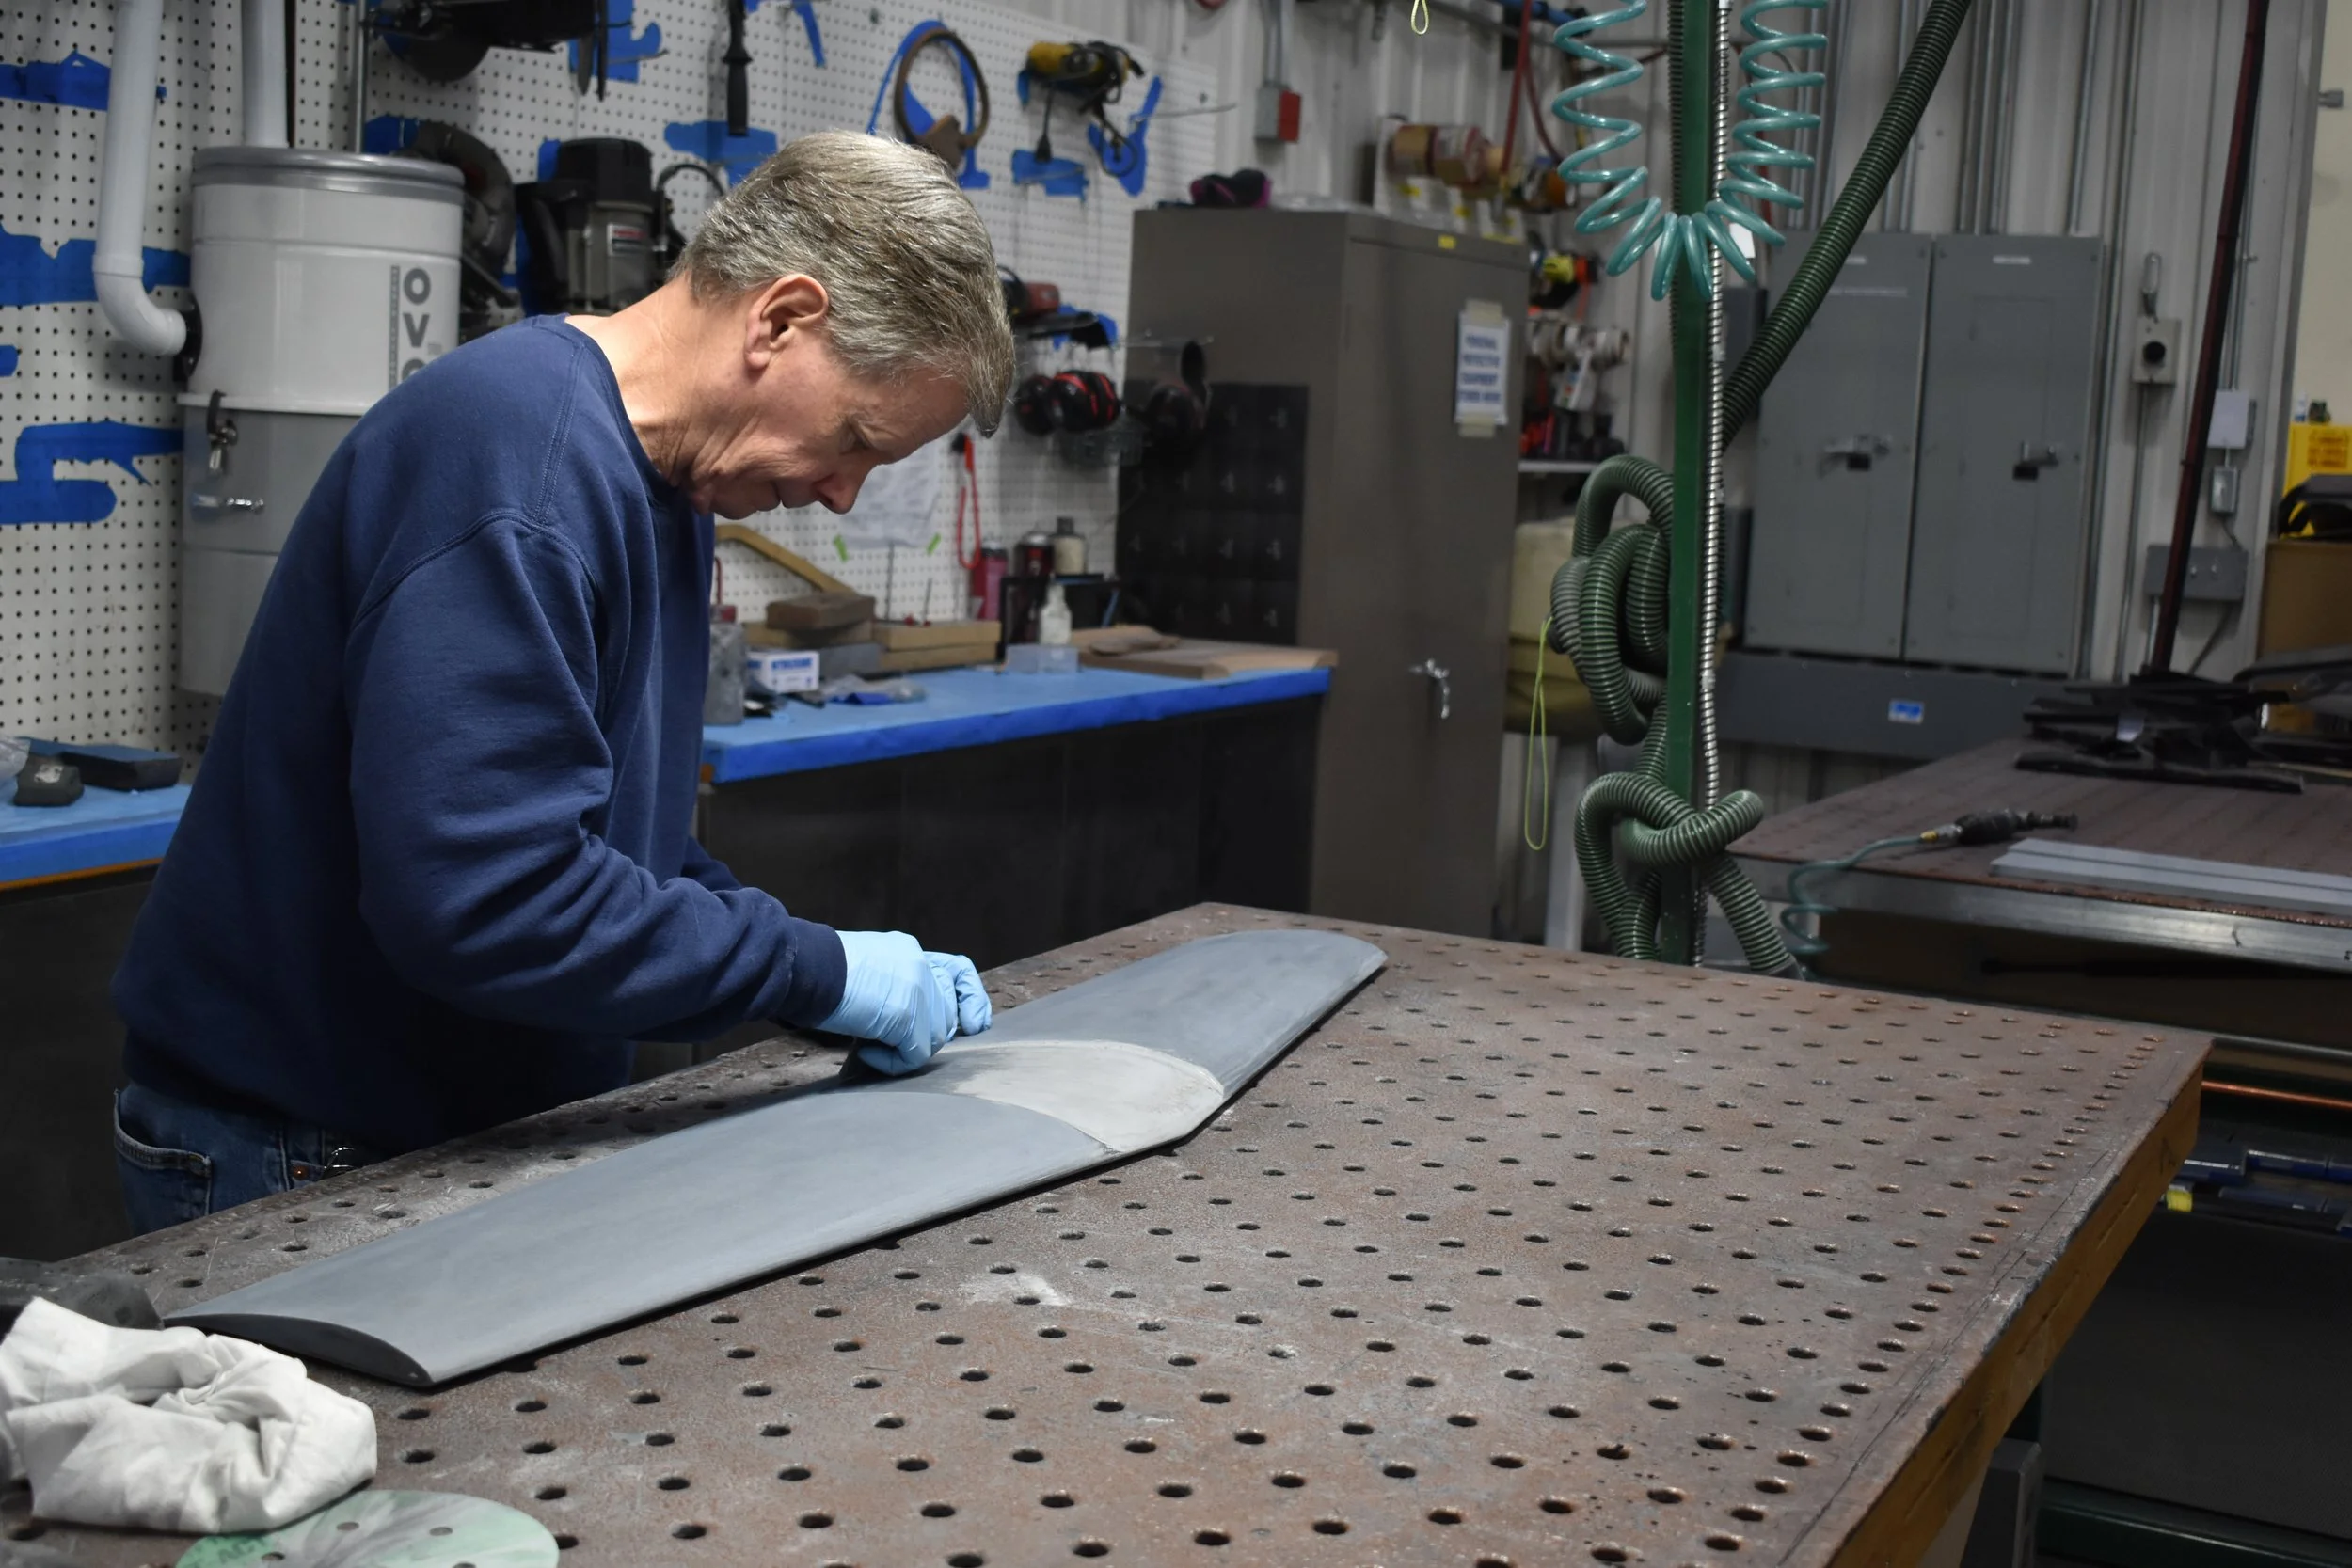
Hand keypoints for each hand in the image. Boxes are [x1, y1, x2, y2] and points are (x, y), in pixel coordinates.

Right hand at [817, 931, 991, 1074]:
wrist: (804, 967)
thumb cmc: (820, 973)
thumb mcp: (866, 968)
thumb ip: (893, 986)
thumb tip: (901, 1023)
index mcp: (910, 951)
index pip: (958, 972)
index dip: (972, 999)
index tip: (974, 1023)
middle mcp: (920, 967)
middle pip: (946, 1014)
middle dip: (926, 1035)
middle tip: (889, 1042)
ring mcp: (918, 991)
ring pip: (934, 1038)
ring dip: (905, 1050)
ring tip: (871, 1044)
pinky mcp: (908, 1017)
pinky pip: (914, 1056)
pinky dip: (893, 1063)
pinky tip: (868, 1053)